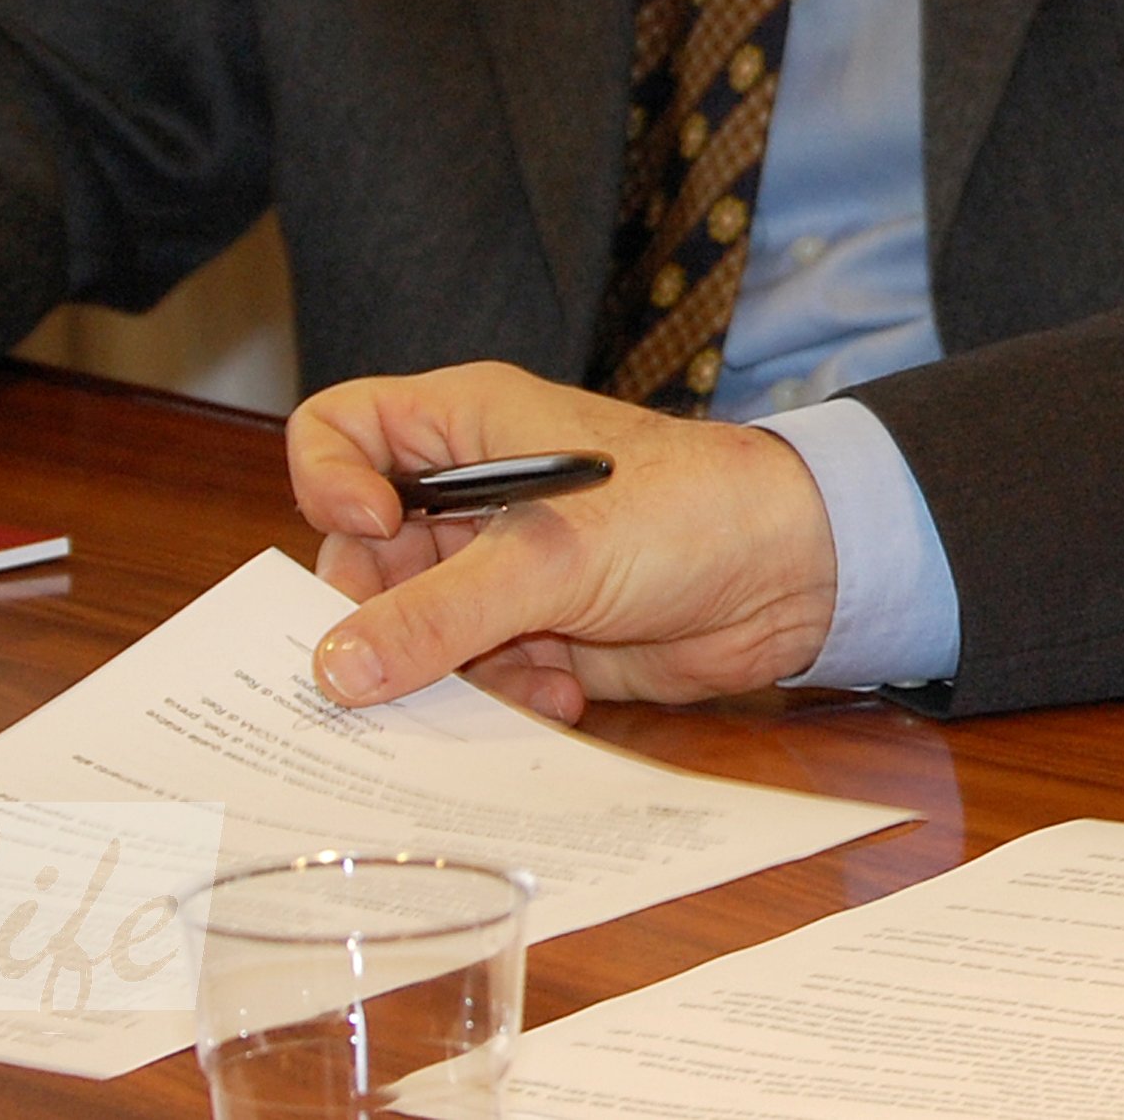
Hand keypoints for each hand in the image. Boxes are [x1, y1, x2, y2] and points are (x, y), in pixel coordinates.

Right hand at [287, 362, 840, 720]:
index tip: (369, 533)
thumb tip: (331, 669)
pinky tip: (558, 696)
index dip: (327, 481)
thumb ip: (435, 615)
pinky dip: (501, 697)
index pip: (340, 428)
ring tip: (514, 681)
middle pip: (359, 555)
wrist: (797, 572)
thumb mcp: (550, 558)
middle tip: (406, 667)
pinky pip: (470, 676)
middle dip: (384, 617)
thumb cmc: (686, 512)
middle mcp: (470, 493)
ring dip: (449, 673)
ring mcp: (499, 566)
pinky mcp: (534, 631)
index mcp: (463, 426)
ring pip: (411, 630)